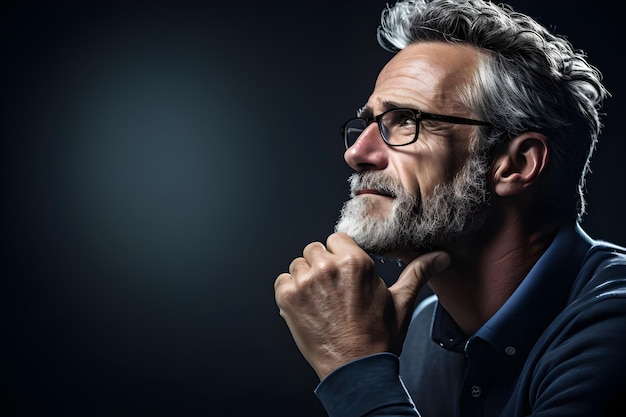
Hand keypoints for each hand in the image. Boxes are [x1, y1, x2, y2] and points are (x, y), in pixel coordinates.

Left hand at [274, 232, 449, 379]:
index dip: (340, 255)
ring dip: (306, 279)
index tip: (343, 273)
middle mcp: (329, 266)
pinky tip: (307, 308)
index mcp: (356, 262)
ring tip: (321, 302)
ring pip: (298, 265)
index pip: (336, 238)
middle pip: (315, 250)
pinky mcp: (288, 297)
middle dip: (322, 266)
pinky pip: (282, 281)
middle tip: (333, 291)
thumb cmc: (379, 337)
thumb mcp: (401, 301)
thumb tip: (440, 256)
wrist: (356, 370)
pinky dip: (290, 292)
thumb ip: (418, 272)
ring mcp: (306, 282)